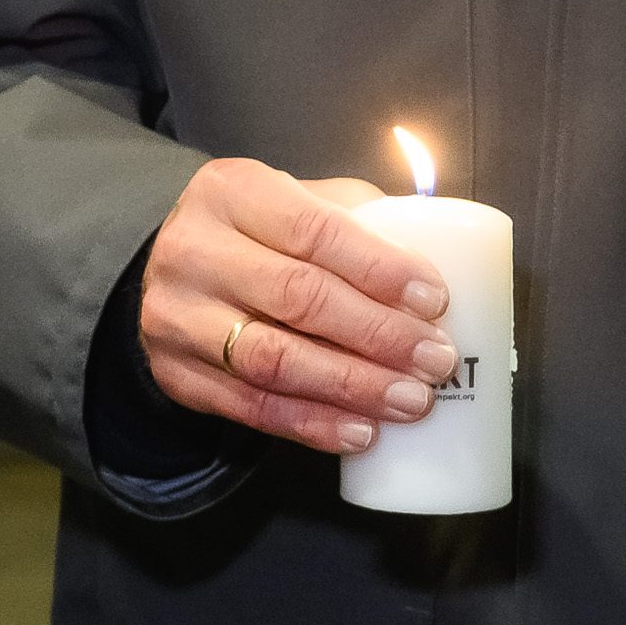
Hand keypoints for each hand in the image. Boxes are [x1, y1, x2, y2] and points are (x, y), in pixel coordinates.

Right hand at [138, 159, 463, 455]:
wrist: (175, 271)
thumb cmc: (259, 235)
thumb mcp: (298, 201)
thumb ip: (360, 218)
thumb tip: (450, 257)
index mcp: (232, 191)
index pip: (312, 230)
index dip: (379, 268)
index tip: (434, 300)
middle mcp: (193, 250)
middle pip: (296, 297)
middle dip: (377, 334)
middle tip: (435, 360)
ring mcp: (177, 316)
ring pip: (272, 359)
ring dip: (351, 386)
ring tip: (410, 401)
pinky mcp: (176, 372)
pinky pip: (250, 407)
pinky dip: (311, 425)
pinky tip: (359, 432)